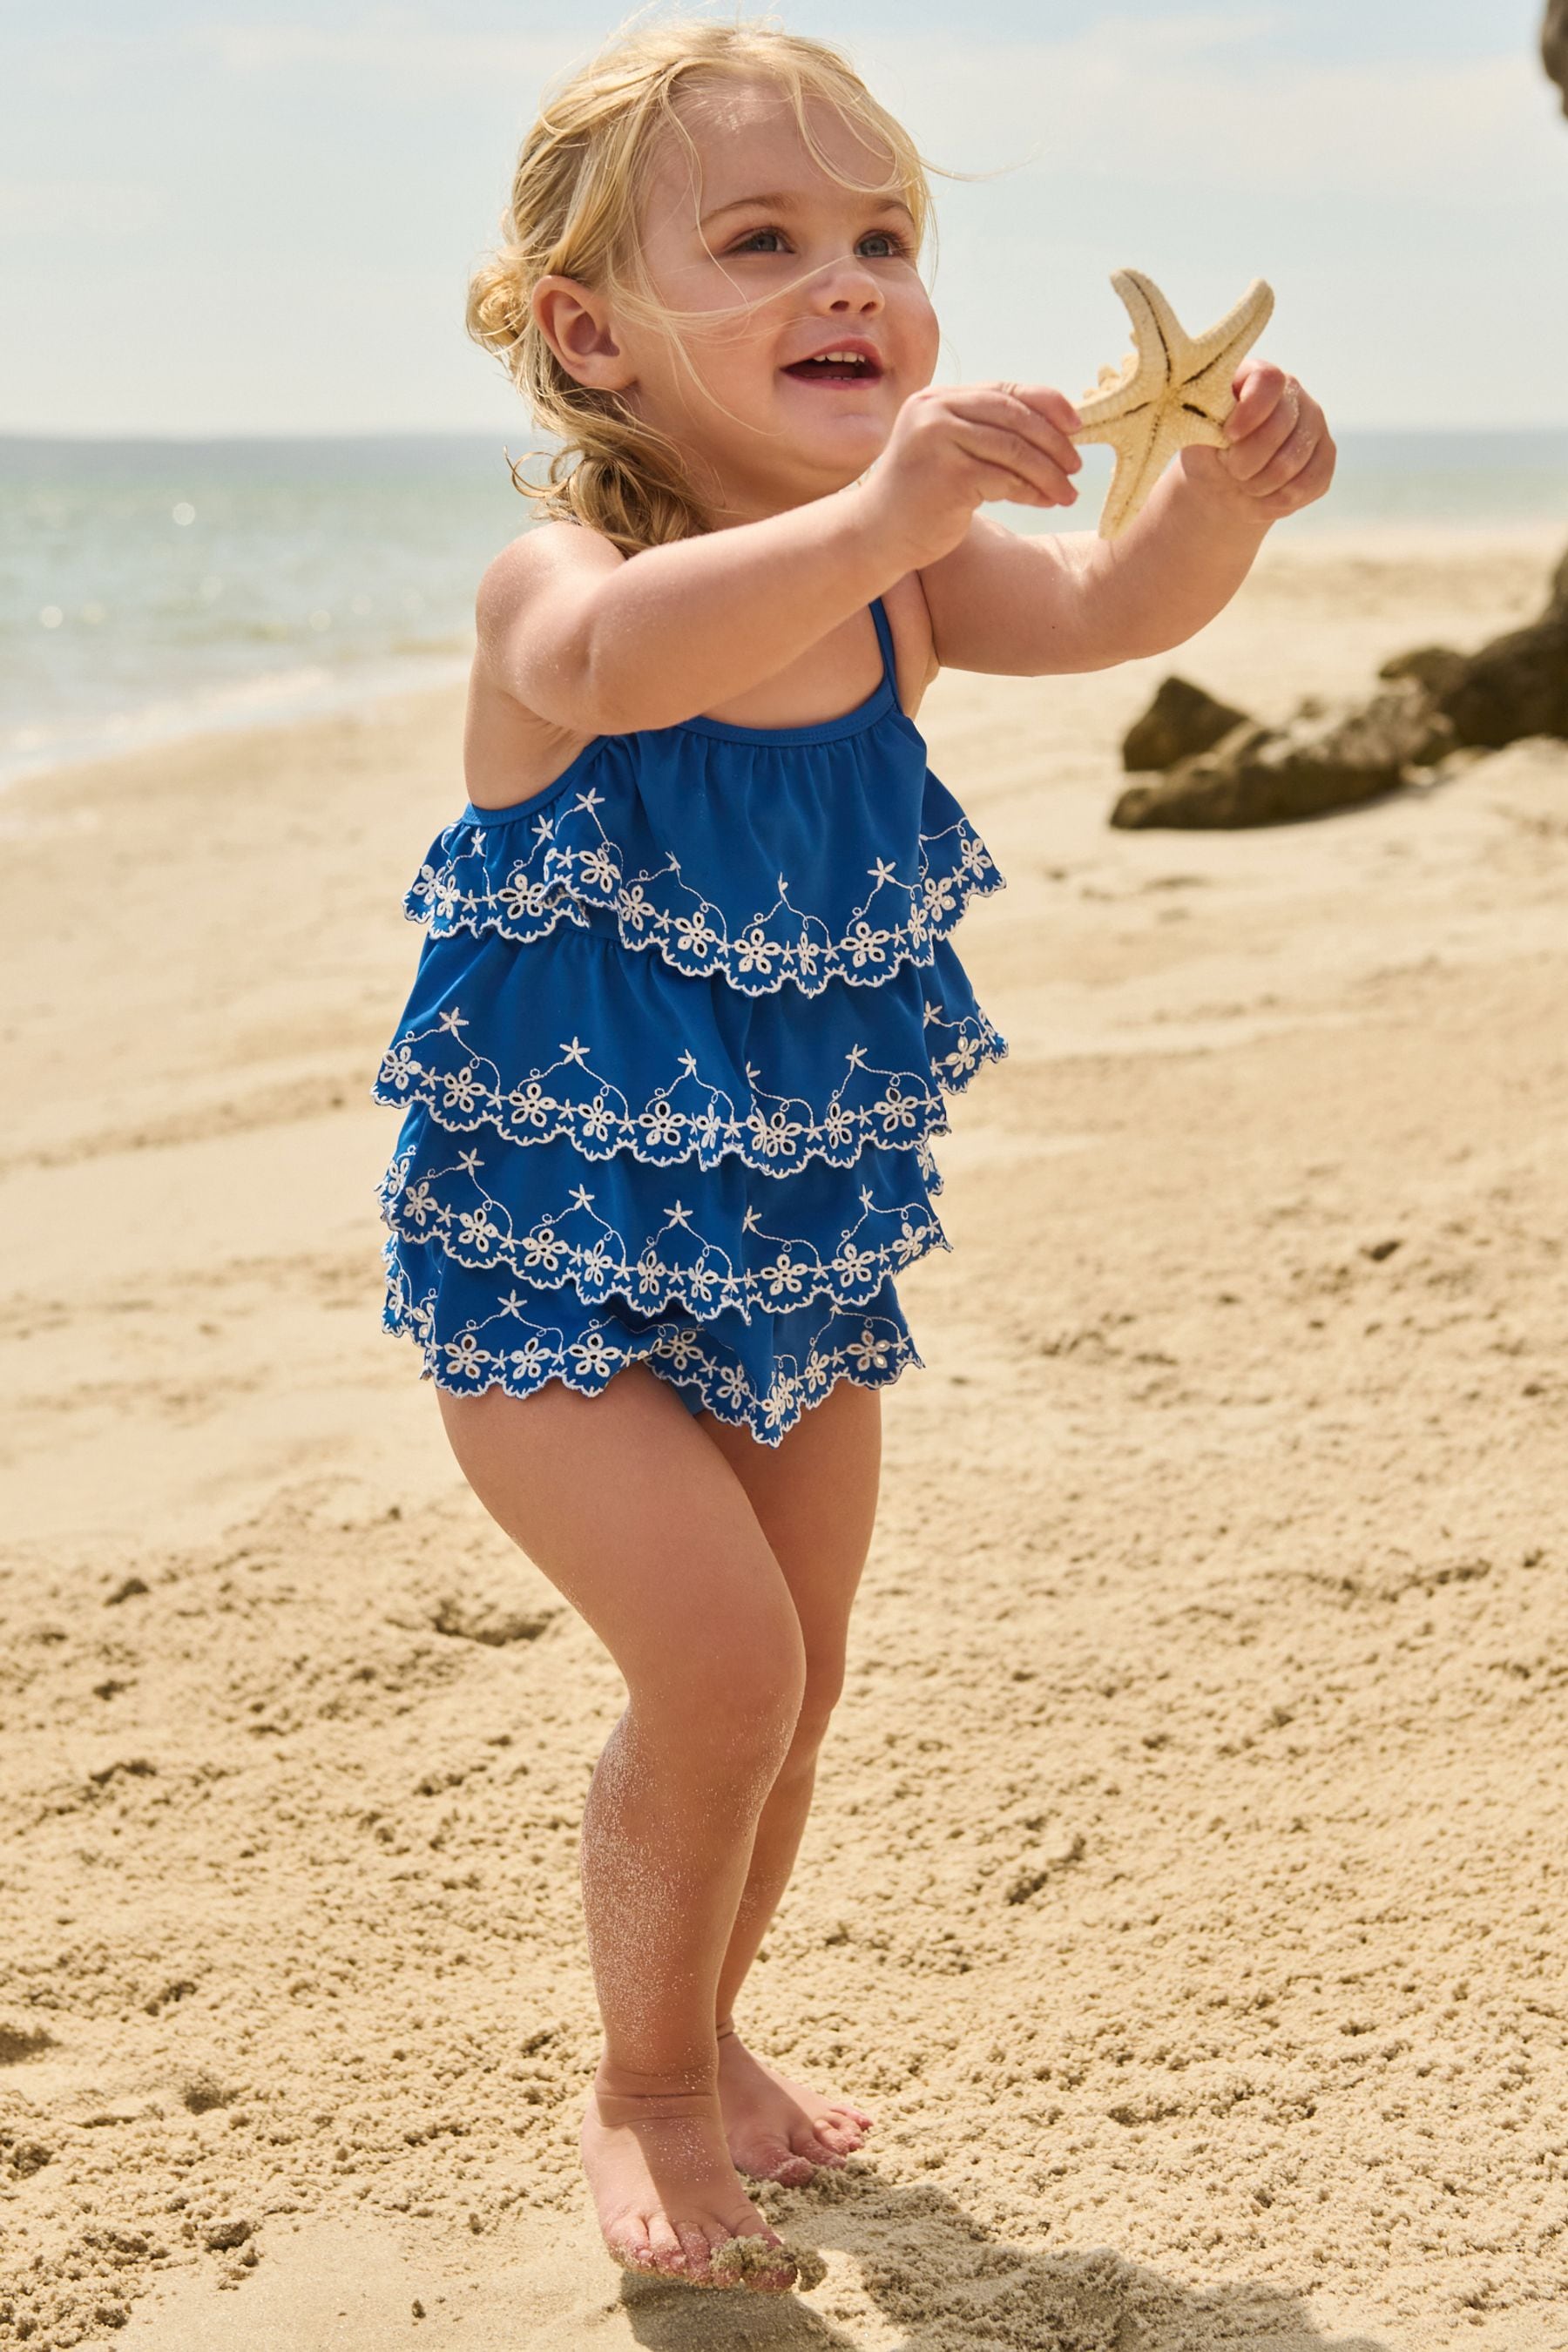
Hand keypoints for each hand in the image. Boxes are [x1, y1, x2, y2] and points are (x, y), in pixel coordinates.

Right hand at [854, 381, 1083, 570]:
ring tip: (1068, 492)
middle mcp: (935, 411)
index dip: (1047, 403)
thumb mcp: (951, 452)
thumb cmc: (920, 497)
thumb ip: (986, 433)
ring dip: (1048, 473)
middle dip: (1053, 443)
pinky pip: (1004, 479)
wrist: (876, 535)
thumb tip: (1057, 429)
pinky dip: (1031, 491)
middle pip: (1014, 417)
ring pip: (1014, 450)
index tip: (1076, 425)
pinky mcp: (947, 474)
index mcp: (937, 398)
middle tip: (1077, 466)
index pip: (1004, 390)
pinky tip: (1044, 502)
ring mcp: (938, 440)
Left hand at [1196, 360, 1334, 520]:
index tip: (1229, 436)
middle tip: (1232, 470)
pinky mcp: (1326, 456)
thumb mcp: (1197, 432)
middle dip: (1247, 460)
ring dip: (1259, 484)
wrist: (1226, 485)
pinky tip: (1265, 495)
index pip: (1268, 380)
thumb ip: (1206, 417)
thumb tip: (1215, 417)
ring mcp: (1314, 423)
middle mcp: (1293, 393)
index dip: (1250, 410)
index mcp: (1258, 377)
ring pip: (1292, 461)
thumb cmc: (1209, 452)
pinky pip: (1307, 484)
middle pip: (1279, 426)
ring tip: (1245, 484)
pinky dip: (1278, 499)